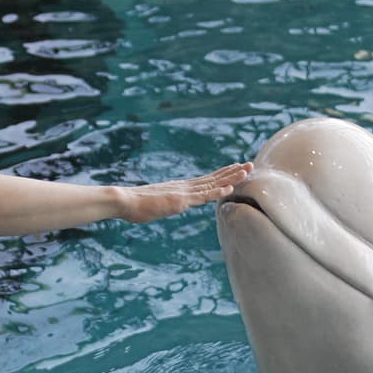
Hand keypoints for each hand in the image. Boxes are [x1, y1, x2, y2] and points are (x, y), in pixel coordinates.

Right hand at [117, 161, 250, 223]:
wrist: (124, 201)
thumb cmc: (134, 205)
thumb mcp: (154, 206)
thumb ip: (163, 205)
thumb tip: (163, 207)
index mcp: (179, 188)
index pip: (205, 180)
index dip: (222, 174)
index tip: (235, 169)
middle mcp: (184, 187)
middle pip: (213, 178)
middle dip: (232, 172)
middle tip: (249, 164)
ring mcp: (183, 193)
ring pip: (212, 184)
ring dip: (230, 178)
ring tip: (246, 171)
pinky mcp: (180, 201)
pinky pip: (202, 197)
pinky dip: (217, 192)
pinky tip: (229, 189)